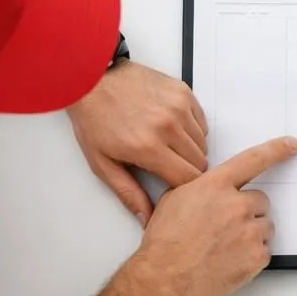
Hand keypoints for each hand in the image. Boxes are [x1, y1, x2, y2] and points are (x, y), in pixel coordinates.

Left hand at [68, 61, 208, 223]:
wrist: (93, 78)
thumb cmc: (95, 118)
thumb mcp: (102, 162)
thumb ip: (128, 193)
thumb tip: (146, 217)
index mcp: (147, 147)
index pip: (187, 179)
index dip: (182, 188)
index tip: (171, 186)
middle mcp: (168, 125)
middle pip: (200, 162)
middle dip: (187, 170)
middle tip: (167, 166)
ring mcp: (178, 106)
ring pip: (203, 143)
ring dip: (190, 149)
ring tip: (166, 145)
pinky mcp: (183, 92)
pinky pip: (201, 121)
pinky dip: (192, 129)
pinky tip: (171, 127)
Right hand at [131, 136, 296, 295]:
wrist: (166, 277)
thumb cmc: (166, 242)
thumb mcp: (174, 200)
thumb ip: (201, 187)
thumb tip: (212, 187)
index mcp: (215, 186)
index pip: (253, 160)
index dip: (275, 150)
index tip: (290, 145)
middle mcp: (236, 205)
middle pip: (261, 200)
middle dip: (249, 211)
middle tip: (228, 226)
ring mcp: (249, 231)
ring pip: (265, 226)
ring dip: (252, 233)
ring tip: (226, 246)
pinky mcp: (256, 256)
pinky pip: (265, 250)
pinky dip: (252, 256)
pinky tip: (230, 260)